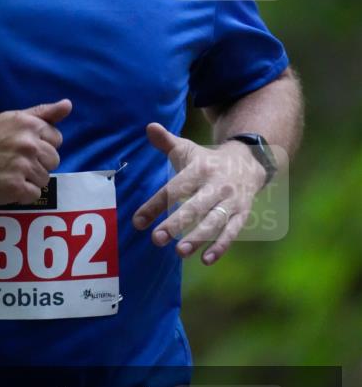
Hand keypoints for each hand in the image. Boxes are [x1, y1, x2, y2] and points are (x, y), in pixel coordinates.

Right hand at [0, 99, 71, 204]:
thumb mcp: (13, 118)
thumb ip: (43, 113)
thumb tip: (68, 105)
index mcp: (29, 125)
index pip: (57, 139)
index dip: (43, 145)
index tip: (25, 148)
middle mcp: (28, 144)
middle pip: (54, 160)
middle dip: (39, 163)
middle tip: (17, 162)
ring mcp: (23, 166)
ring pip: (45, 178)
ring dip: (31, 179)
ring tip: (11, 173)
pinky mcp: (16, 187)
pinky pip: (35, 194)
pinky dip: (23, 194)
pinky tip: (8, 185)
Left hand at [132, 123, 266, 264]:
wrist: (249, 161)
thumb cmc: (206, 160)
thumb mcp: (187, 148)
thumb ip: (166, 142)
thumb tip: (149, 127)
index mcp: (200, 168)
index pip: (175, 188)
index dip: (155, 204)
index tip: (138, 221)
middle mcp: (216, 185)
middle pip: (195, 206)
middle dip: (177, 223)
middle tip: (157, 239)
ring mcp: (231, 201)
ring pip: (215, 221)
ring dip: (198, 238)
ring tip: (180, 252)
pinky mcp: (242, 214)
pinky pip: (232, 232)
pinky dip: (221, 247)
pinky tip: (205, 260)